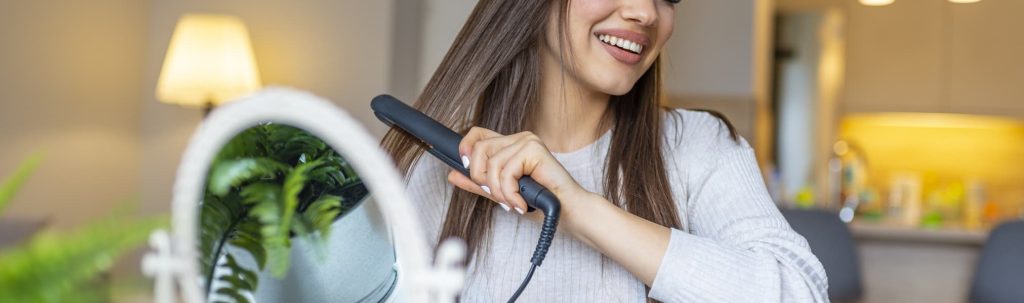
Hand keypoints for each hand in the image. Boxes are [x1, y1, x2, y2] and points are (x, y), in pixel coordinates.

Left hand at [446, 126, 586, 219]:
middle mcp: (519, 138)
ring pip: (492, 164)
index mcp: (511, 145)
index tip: (463, 168)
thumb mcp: (502, 193)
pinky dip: (510, 193)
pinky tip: (522, 203)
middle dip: (482, 179)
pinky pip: (506, 172)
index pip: (478, 134)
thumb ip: (479, 183)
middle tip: (499, 196)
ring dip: (500, 192)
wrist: (568, 213)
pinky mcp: (534, 149)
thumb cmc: (541, 204)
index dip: (465, 147)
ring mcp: (527, 142)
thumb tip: (452, 174)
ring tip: (514, 203)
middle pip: (479, 148)